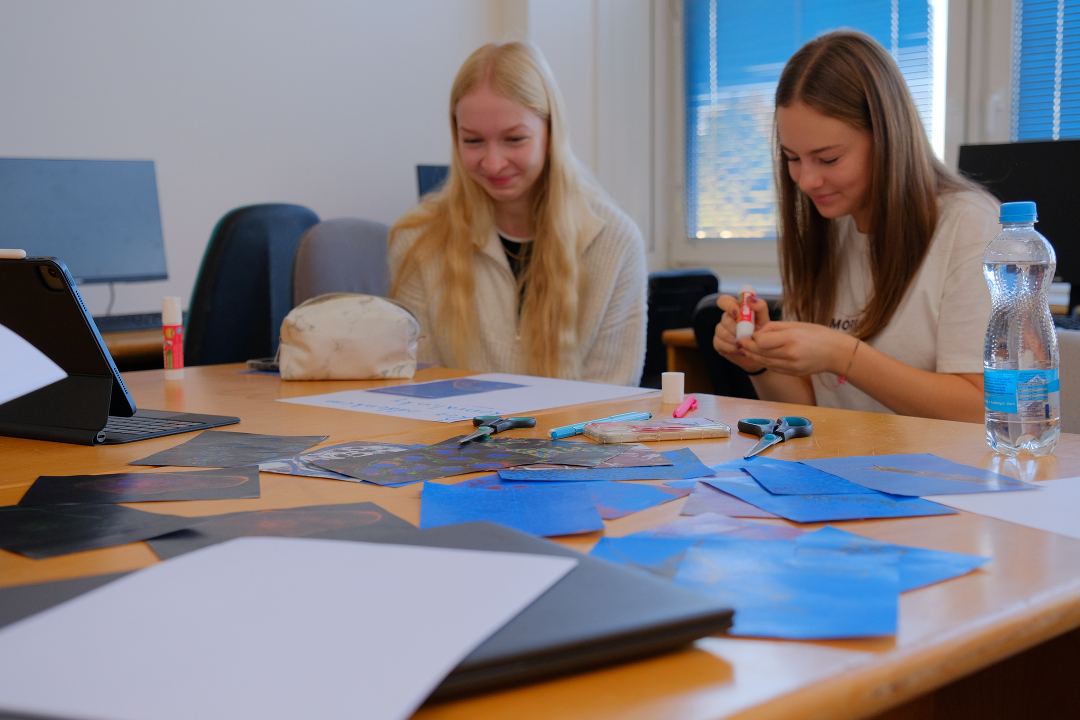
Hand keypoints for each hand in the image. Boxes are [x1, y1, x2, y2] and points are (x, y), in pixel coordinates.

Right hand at [712, 294, 770, 371]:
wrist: (759, 353)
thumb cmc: (761, 333)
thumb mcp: (764, 320)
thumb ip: (760, 307)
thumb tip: (750, 299)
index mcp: (736, 309)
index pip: (724, 301)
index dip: (728, 306)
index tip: (737, 313)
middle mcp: (726, 318)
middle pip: (725, 319)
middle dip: (738, 329)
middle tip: (749, 336)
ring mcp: (720, 330)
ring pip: (723, 332)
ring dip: (736, 339)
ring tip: (746, 343)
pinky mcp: (717, 342)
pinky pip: (720, 343)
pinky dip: (731, 348)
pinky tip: (739, 349)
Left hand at [737, 321, 854, 376]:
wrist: (836, 353)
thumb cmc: (818, 335)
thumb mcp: (797, 325)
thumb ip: (775, 327)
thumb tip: (758, 331)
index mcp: (791, 338)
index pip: (762, 340)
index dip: (753, 337)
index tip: (751, 332)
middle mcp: (790, 354)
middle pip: (760, 352)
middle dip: (747, 347)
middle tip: (739, 342)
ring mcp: (791, 366)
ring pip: (764, 362)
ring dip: (752, 355)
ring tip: (744, 349)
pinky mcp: (791, 373)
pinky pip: (772, 367)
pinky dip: (764, 361)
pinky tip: (759, 356)